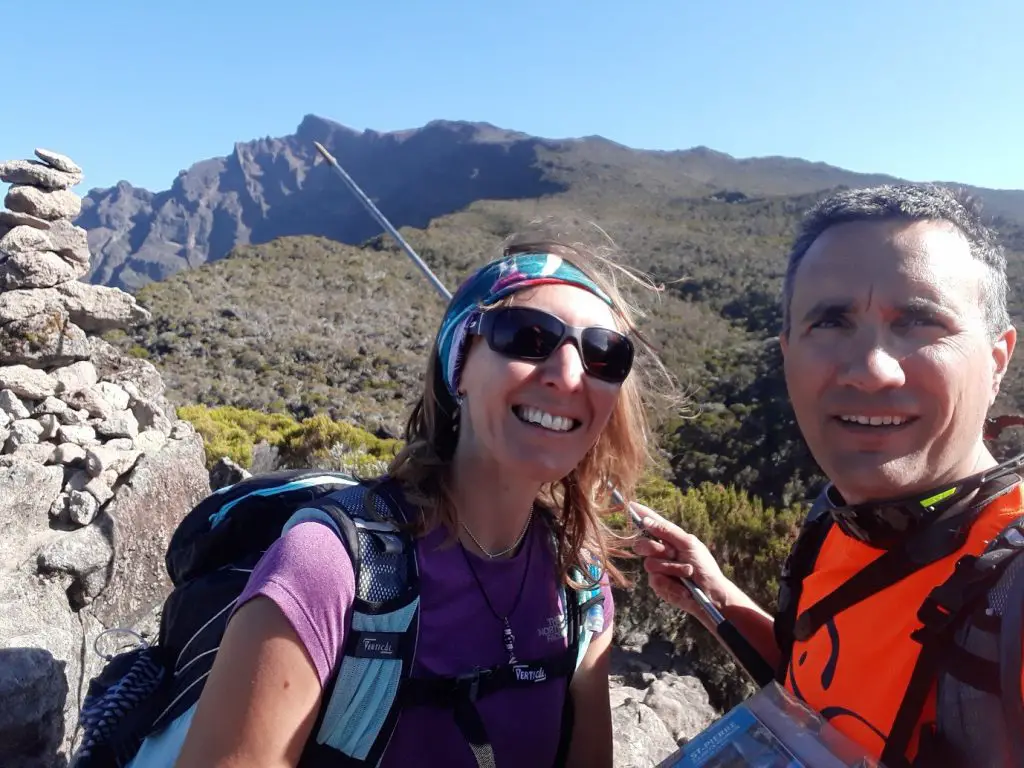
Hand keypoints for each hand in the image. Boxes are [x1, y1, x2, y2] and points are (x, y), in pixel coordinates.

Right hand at [629, 502, 730, 625]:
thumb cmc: (704, 566)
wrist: (710, 594)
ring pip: (650, 564)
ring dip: (672, 568)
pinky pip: (656, 581)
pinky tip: (684, 588)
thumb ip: (667, 532)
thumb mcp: (689, 544)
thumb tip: (647, 521)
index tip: (630, 505)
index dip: (640, 514)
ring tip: (688, 573)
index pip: (652, 523)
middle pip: (641, 544)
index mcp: (669, 538)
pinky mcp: (658, 585)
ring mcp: (658, 569)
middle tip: (671, 553)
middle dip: (654, 548)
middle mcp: (660, 552)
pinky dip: (673, 584)